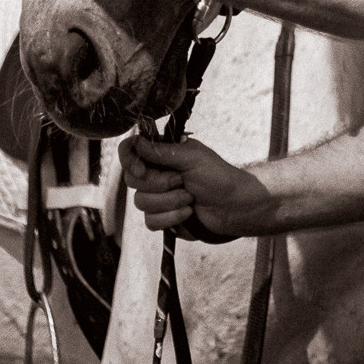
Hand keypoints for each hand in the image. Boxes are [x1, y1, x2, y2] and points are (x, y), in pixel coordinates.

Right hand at [119, 132, 266, 237]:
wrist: (234, 207)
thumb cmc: (219, 177)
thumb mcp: (193, 158)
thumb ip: (162, 151)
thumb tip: (136, 143)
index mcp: (162, 154)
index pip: (130, 151)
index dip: (129, 161)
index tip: (141, 171)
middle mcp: (156, 174)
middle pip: (132, 180)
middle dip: (159, 184)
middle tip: (182, 181)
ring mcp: (157, 197)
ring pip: (141, 202)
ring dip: (169, 202)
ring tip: (190, 199)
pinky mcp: (162, 217)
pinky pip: (150, 221)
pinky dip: (170, 218)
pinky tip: (188, 214)